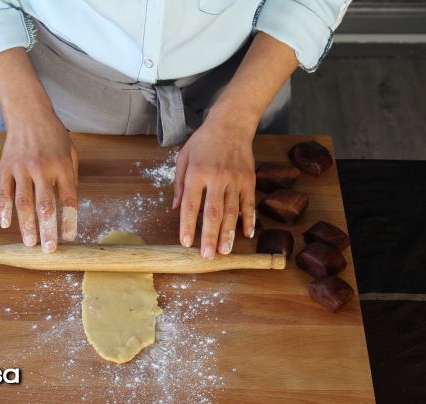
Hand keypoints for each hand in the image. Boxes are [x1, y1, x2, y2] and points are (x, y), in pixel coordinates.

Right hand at [0, 106, 77, 251]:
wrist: (28, 114)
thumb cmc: (54, 136)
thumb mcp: (71, 153)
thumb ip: (71, 178)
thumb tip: (68, 206)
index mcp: (62, 166)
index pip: (68, 199)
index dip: (69, 220)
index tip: (70, 237)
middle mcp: (42, 169)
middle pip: (45, 205)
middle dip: (48, 229)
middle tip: (49, 249)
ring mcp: (21, 168)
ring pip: (23, 202)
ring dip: (26, 225)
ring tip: (30, 244)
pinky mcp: (6, 168)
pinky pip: (4, 193)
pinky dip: (5, 210)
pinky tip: (6, 225)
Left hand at [172, 110, 256, 257]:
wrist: (231, 124)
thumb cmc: (203, 141)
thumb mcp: (184, 158)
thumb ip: (179, 184)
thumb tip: (176, 208)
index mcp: (197, 173)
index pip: (191, 204)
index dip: (188, 225)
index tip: (186, 242)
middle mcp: (217, 178)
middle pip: (213, 212)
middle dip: (210, 236)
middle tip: (207, 256)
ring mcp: (235, 179)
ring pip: (232, 211)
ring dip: (229, 233)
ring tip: (225, 252)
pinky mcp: (249, 180)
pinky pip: (249, 203)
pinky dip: (250, 219)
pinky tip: (247, 234)